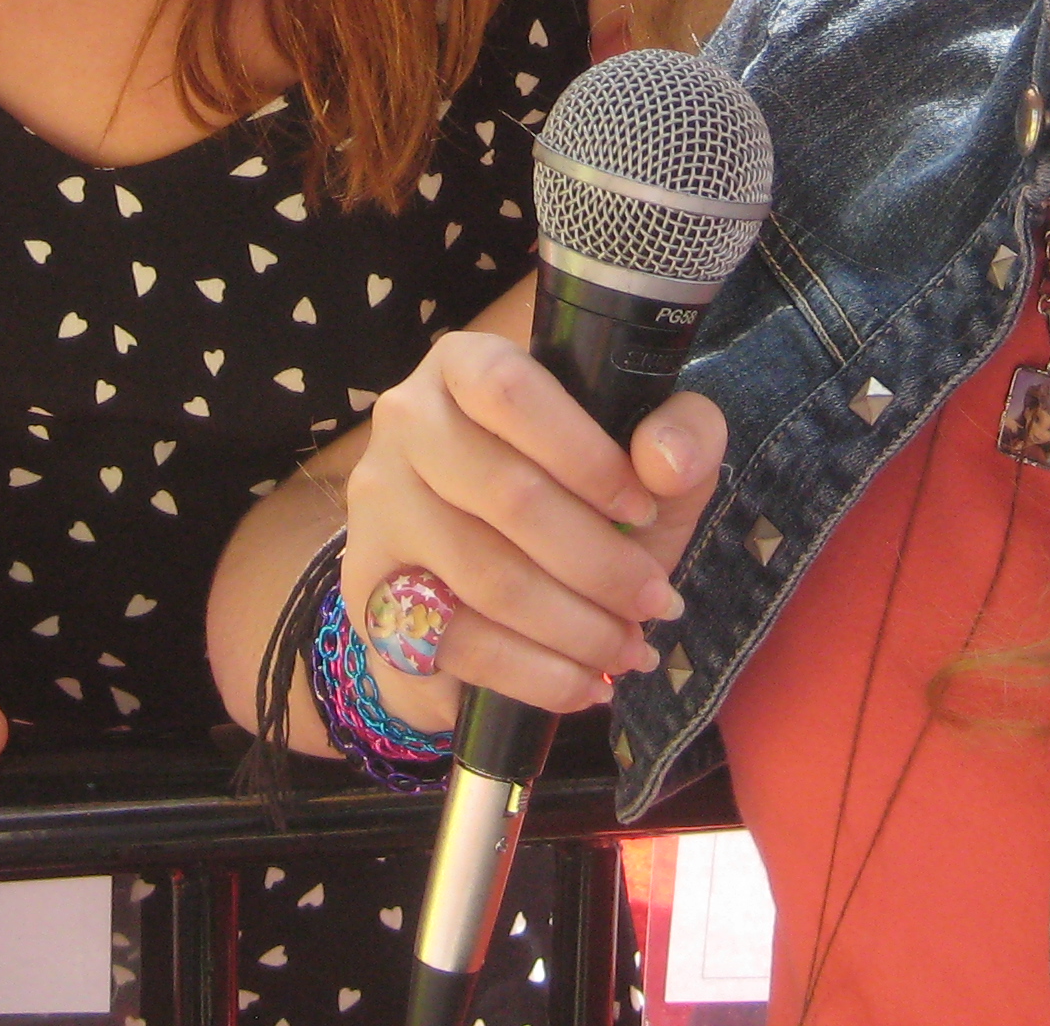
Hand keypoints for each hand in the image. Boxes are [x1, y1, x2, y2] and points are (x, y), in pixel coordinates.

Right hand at [344, 331, 723, 731]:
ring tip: (631, 648)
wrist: (485, 584)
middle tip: (658, 601)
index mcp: (463, 366)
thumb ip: (681, 436)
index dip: (586, 455)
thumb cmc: (576, 500)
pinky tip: (584, 683)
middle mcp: (404, 425)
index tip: (644, 509)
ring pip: (485, 575)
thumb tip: (665, 462)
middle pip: (506, 494)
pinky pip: (458, 642)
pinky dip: (536, 673)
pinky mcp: (368, 591)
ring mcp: (378, 509)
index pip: (511, 391)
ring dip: (575, 626)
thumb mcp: (644, 461)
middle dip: (601, 563)